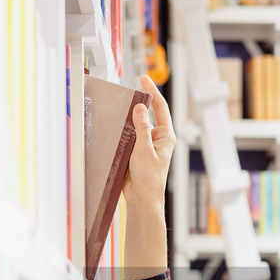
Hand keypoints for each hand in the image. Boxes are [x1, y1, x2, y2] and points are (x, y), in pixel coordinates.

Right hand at [123, 74, 175, 207]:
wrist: (142, 199)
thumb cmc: (149, 180)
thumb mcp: (144, 150)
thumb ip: (141, 128)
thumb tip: (140, 109)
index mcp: (165, 137)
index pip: (160, 108)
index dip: (152, 92)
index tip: (144, 80)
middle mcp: (157, 139)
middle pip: (147, 115)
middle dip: (138, 104)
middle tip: (127, 93)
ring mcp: (146, 145)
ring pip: (136, 126)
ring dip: (128, 119)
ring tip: (119, 111)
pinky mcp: (136, 152)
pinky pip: (128, 137)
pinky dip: (121, 132)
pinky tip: (114, 128)